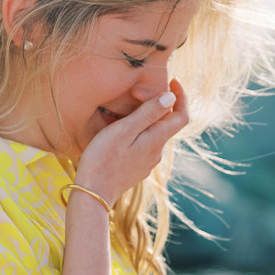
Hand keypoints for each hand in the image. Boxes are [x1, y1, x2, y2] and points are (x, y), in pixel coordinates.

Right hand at [75, 80, 189, 204]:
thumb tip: (171, 97)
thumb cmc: (104, 158)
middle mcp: (156, 152)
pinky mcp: (136, 169)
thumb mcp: (124, 130)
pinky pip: (142, 144)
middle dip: (158, 104)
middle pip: (166, 123)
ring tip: (124, 108)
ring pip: (153, 133)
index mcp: (157, 140)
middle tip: (136, 91)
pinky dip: (137, 131)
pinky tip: (118, 129)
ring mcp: (147, 162)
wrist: (92, 193)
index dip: (181, 97)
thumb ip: (148, 113)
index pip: (182, 116)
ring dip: (145, 118)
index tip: (173, 81)